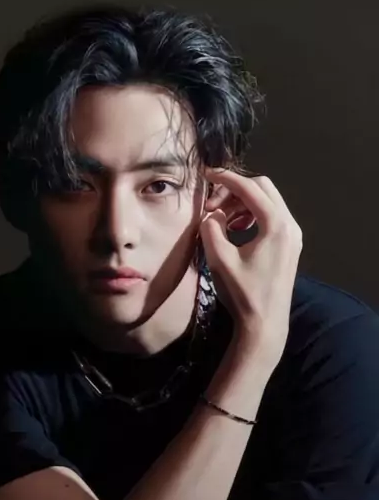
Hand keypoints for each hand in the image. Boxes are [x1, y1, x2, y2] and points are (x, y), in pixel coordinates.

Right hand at [199, 168, 302, 366]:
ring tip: (221, 219)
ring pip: (267, 201)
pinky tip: (235, 229)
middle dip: (235, 189)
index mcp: (276, 226)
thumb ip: (212, 227)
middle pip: (262, 188)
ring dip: (242, 202)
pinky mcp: (289, 244)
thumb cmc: (243, 294)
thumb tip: (212, 213)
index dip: (226, 178)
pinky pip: (271, 216)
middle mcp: (290, 225)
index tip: (206, 174)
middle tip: (212, 203)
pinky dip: (251, 214)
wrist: (265, 325)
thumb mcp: (219, 259)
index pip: (250, 188)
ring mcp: (292, 234)